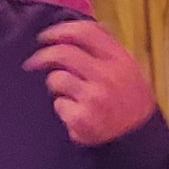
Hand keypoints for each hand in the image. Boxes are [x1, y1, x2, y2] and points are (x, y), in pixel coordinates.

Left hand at [29, 20, 157, 146]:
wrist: (136, 139)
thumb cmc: (128, 101)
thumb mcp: (128, 69)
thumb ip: (105, 49)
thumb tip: (74, 29)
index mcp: (120, 59)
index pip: (86, 32)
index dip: (60, 30)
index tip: (45, 36)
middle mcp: (108, 76)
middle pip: (64, 53)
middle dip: (42, 56)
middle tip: (33, 62)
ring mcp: (95, 97)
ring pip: (57, 78)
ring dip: (55, 85)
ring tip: (67, 95)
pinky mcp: (82, 118)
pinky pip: (58, 104)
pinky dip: (62, 108)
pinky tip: (75, 114)